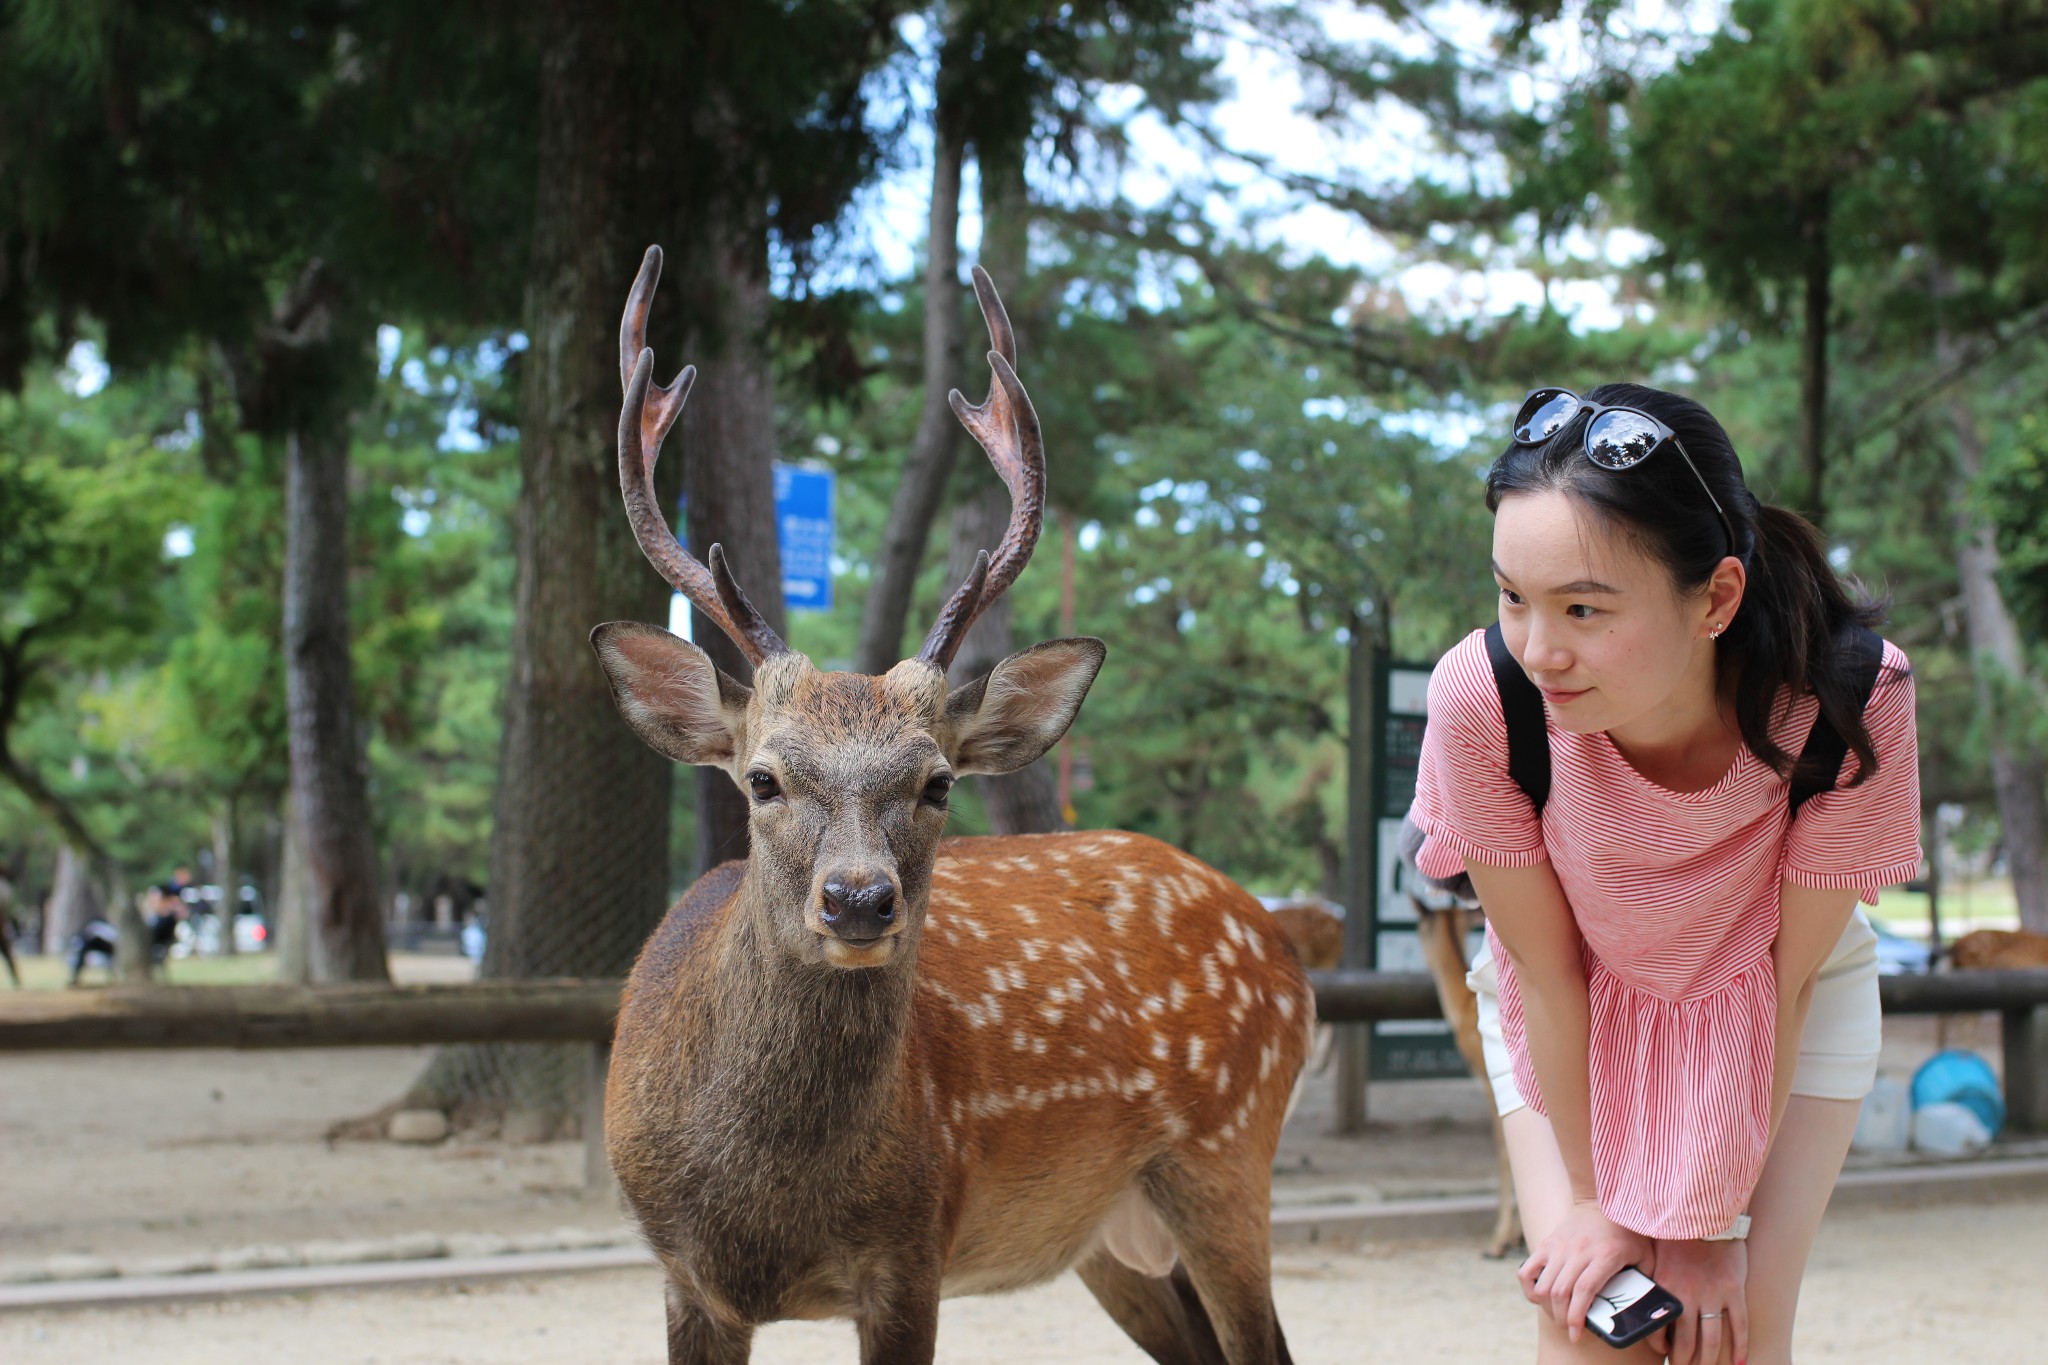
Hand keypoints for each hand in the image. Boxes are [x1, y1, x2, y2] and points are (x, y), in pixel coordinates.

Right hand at [1517, 1199, 1652, 1343]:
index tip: (1576, 1334)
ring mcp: (1560, 1246)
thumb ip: (1647, 1283)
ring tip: (1558, 1316)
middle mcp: (1579, 1250)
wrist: (1602, 1200)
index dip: (1577, 1316)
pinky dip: (1529, 1288)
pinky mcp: (1547, 1243)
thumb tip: (1649, 1314)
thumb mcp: (1646, 1256)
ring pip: (1544, 1285)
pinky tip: (1539, 1297)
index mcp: (1605, 1255)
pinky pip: (1527, 1270)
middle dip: (1562, 1318)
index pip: (1584, 1290)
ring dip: (1547, 1307)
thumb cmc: (1629, 1233)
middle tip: (1569, 1329)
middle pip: (1561, 1292)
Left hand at [1643, 1237, 1746, 1364]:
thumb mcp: (1655, 1255)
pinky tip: (1740, 1362)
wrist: (1705, 1212)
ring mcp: (1713, 1294)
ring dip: (1709, 1360)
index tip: (1663, 1354)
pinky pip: (1739, 1325)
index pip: (1659, 1328)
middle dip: (1684, 1360)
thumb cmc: (1676, 1233)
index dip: (1660, 1346)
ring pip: (1712, 1340)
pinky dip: (1740, 1346)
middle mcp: (1687, 1295)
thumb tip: (1635, 1299)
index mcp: (1664, 1287)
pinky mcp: (1733, 1290)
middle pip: (1686, 1342)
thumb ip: (1649, 1279)